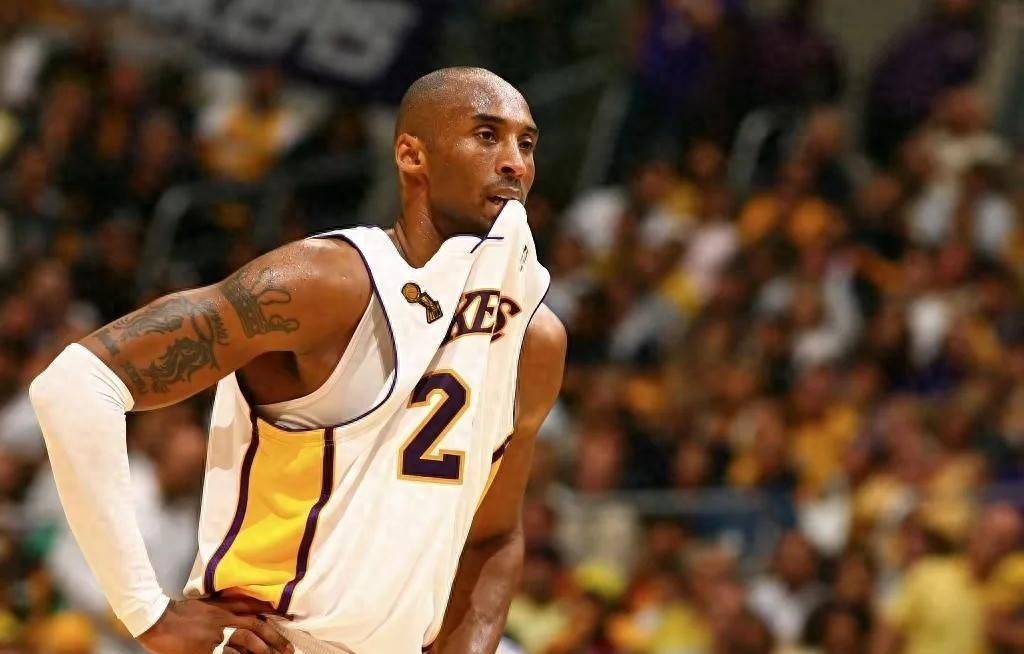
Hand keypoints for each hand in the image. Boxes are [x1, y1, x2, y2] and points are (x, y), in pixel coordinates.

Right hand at [137, 596, 293, 653]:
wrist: (157, 619)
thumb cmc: (180, 612)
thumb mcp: (206, 603)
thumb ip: (225, 606)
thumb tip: (244, 611)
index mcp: (224, 607)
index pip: (254, 610)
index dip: (273, 617)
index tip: (290, 623)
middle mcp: (223, 620)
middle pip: (255, 629)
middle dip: (274, 640)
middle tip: (288, 650)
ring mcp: (214, 636)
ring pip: (244, 643)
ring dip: (261, 652)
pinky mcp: (205, 651)